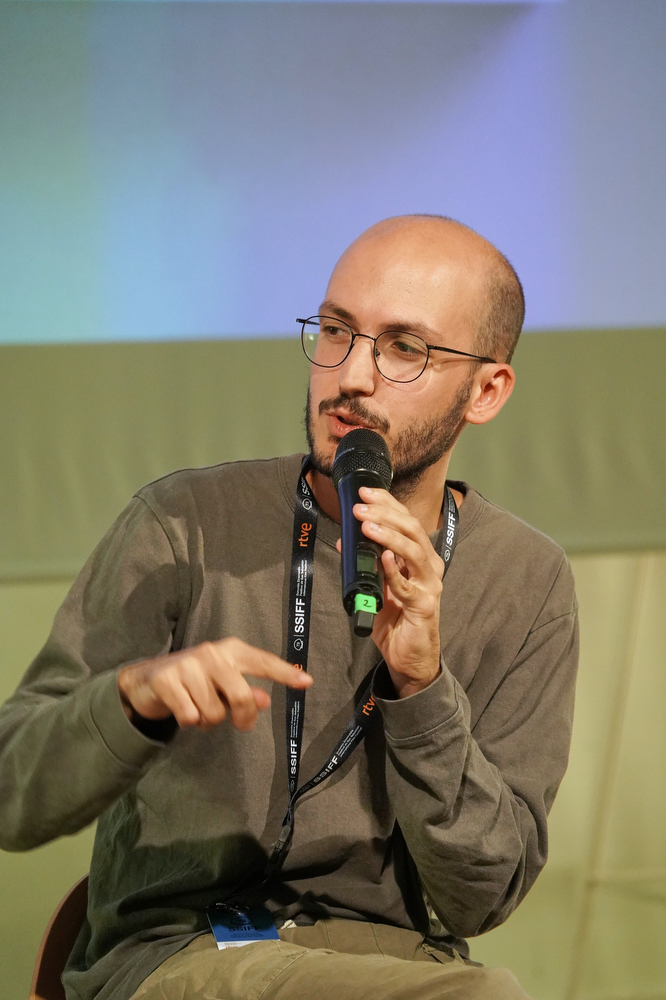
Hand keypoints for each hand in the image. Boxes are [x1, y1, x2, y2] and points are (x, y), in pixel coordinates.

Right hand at [117, 637, 311, 731]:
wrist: (147, 678)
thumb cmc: (195, 680)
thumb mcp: (222, 683)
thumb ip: (245, 691)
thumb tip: (265, 700)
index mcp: (231, 650)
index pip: (262, 662)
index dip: (284, 673)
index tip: (307, 683)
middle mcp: (211, 652)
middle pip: (241, 696)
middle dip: (242, 717)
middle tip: (240, 724)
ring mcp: (187, 664)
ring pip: (214, 712)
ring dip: (209, 721)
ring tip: (199, 709)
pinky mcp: (166, 679)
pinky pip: (190, 716)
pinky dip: (189, 722)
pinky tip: (182, 709)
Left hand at [340, 487, 443, 697]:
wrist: (408, 658)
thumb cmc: (396, 621)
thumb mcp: (375, 587)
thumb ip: (364, 564)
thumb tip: (344, 541)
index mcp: (419, 557)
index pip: (406, 521)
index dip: (387, 504)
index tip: (366, 492)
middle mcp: (429, 566)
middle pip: (412, 530)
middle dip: (385, 514)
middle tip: (360, 507)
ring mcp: (429, 585)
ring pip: (413, 551)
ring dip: (389, 536)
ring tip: (367, 526)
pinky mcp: (423, 606)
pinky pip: (407, 585)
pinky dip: (394, 570)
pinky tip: (384, 558)